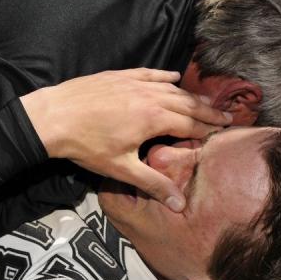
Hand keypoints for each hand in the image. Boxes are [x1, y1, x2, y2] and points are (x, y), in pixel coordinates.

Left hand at [20, 69, 230, 211]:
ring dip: (190, 95)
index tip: (227, 131)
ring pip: (170, 88)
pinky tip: (173, 77)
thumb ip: (153, 184)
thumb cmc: (86, 146)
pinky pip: (149, 74)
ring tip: (206, 101)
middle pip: (187, 104)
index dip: (209, 129)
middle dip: (208, 111)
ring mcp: (134, 83)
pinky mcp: (119, 76)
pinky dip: (164, 76)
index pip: (190, 125)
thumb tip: (179, 205)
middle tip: (227, 115)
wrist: (53, 117)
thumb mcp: (121, 169)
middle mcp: (149, 97)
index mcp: (154, 119)